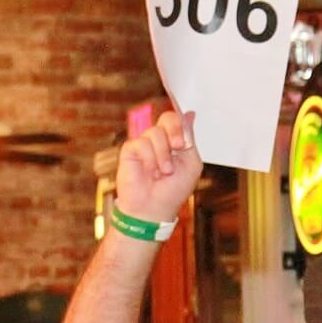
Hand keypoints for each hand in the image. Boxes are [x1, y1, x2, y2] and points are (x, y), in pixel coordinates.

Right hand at [115, 109, 202, 224]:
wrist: (154, 208)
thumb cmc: (173, 190)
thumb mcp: (191, 164)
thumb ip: (190, 138)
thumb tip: (190, 114)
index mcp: (175, 141)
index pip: (179, 119)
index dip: (182, 125)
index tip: (184, 143)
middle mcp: (160, 140)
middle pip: (167, 117)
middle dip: (175, 131)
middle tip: (178, 147)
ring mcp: (144, 144)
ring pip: (155, 132)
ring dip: (163, 155)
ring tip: (163, 173)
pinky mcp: (130, 150)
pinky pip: (141, 143)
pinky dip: (150, 160)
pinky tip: (150, 173)